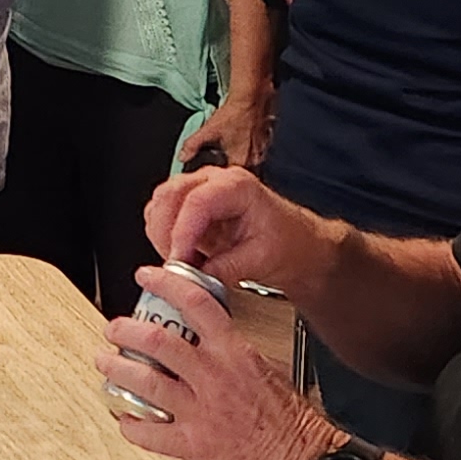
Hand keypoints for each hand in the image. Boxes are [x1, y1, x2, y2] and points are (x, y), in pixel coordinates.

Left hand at [102, 264, 333, 459]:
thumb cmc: (295, 423)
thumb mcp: (269, 371)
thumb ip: (236, 354)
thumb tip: (214, 341)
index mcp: (235, 354)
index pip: (196, 304)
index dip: (166, 285)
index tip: (147, 277)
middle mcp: (214, 378)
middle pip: (156, 340)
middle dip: (126, 331)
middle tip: (114, 330)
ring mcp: (201, 412)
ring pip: (144, 381)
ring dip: (117, 370)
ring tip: (105, 364)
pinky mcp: (194, 446)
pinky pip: (150, 434)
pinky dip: (131, 426)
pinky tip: (125, 419)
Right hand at [144, 162, 328, 293]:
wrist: (299, 246)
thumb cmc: (289, 243)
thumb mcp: (262, 260)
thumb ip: (226, 268)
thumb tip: (193, 278)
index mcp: (237, 186)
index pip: (196, 202)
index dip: (182, 233)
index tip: (179, 261)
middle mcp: (214, 182)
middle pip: (169, 196)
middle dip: (166, 234)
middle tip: (176, 265)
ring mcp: (200, 192)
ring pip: (160, 204)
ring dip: (162, 236)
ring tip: (182, 263)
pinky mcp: (192, 208)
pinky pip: (163, 216)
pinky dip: (164, 238)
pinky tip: (182, 257)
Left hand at [179, 82, 272, 171]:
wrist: (252, 96)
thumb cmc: (232, 115)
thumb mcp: (208, 130)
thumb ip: (192, 145)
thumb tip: (182, 157)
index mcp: (242, 162)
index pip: (232, 180)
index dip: (223, 179)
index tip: (216, 173)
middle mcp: (256, 160)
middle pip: (244, 173)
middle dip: (233, 169)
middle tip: (223, 162)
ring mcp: (264, 150)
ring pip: (253, 162)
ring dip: (243, 159)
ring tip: (232, 151)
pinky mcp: (268, 139)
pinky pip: (259, 151)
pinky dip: (250, 149)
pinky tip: (243, 140)